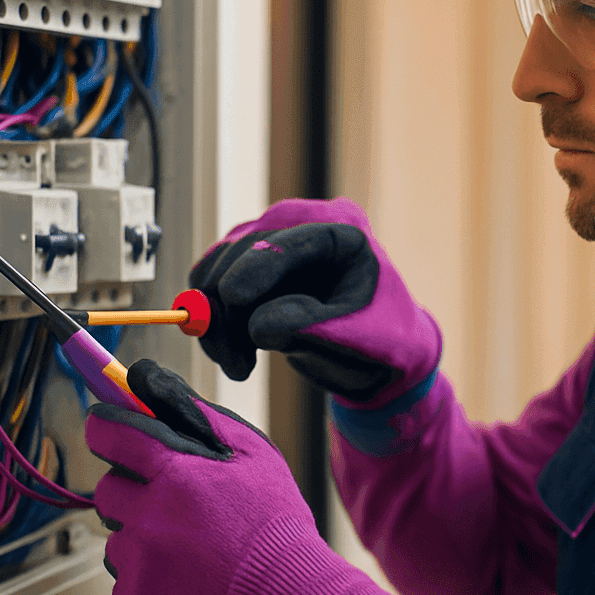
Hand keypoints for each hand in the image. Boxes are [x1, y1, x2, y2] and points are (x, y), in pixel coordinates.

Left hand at [86, 360, 395, 594]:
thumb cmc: (275, 526)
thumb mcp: (255, 453)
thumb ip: (198, 415)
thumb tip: (148, 380)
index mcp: (174, 473)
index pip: (108, 432)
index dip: (106, 428)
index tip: (111, 432)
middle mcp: (147, 516)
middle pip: (107, 489)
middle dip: (133, 491)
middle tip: (175, 505)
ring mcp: (138, 564)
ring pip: (117, 539)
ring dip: (143, 540)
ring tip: (192, 551)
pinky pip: (126, 583)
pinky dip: (150, 582)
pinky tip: (188, 582)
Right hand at [189, 197, 440, 406]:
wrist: (377, 355)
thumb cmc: (381, 341)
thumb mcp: (358, 339)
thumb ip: (312, 328)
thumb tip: (257, 325)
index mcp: (344, 235)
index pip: (292, 240)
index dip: (258, 266)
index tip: (233, 298)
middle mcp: (303, 230)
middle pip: (244, 250)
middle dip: (230, 305)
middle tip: (235, 359)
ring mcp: (273, 247)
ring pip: (219, 270)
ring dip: (216, 319)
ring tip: (237, 364)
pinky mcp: (250, 271)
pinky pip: (213, 289)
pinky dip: (214, 323)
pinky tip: (234, 355)